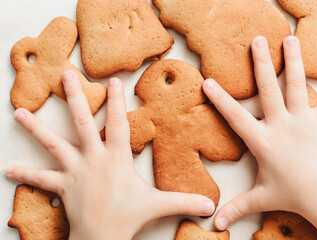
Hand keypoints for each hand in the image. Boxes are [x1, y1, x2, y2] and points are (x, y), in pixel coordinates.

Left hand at [6, 71, 214, 239]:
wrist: (102, 238)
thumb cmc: (128, 217)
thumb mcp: (158, 205)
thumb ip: (184, 201)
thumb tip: (211, 205)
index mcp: (116, 158)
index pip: (119, 123)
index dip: (118, 101)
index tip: (113, 80)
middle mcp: (93, 158)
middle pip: (82, 123)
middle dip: (74, 98)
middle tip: (64, 76)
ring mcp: (74, 170)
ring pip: (53, 144)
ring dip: (36, 128)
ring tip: (17, 113)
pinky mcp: (61, 184)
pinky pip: (41, 178)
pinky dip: (25, 173)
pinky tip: (8, 169)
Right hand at [203, 36, 316, 238]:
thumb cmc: (292, 195)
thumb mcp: (259, 198)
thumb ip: (236, 207)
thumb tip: (213, 223)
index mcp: (263, 141)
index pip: (236, 117)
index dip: (221, 100)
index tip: (209, 82)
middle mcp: (282, 126)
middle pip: (269, 89)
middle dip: (261, 64)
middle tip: (256, 41)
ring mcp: (304, 122)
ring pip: (297, 86)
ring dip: (294, 61)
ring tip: (290, 39)